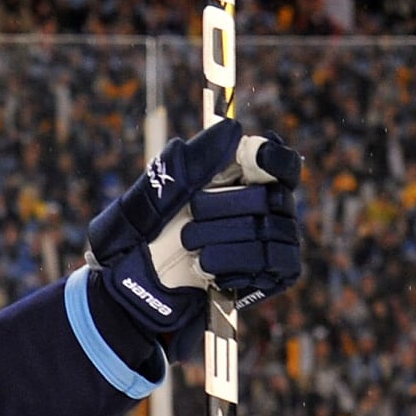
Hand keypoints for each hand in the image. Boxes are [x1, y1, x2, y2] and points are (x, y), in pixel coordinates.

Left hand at [86, 118, 301, 335]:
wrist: (133, 286)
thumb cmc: (144, 233)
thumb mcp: (155, 193)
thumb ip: (190, 161)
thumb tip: (232, 129)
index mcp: (243, 181)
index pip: (281, 163)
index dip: (272, 157)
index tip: (251, 155)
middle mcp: (267, 208)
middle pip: (271, 196)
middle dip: (222, 207)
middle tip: (191, 218)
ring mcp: (274, 242)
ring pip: (269, 230)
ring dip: (219, 238)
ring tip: (190, 246)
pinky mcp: (275, 276)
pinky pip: (272, 263)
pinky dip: (235, 264)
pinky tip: (207, 267)